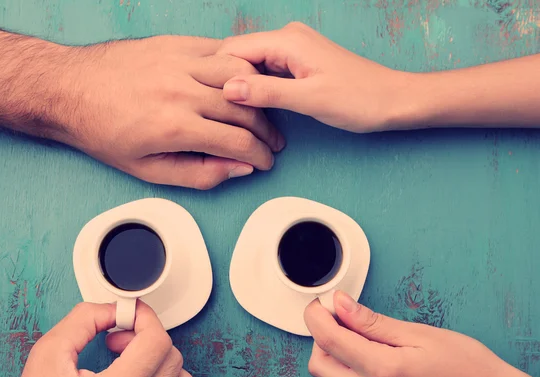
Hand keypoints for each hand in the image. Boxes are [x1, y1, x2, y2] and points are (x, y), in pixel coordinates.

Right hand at [0, 301, 194, 376]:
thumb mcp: (48, 354)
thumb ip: (85, 320)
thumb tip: (115, 309)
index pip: (157, 341)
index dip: (145, 319)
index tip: (132, 315)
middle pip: (172, 358)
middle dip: (147, 339)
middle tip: (118, 342)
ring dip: (161, 364)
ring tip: (129, 366)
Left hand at [61, 36, 284, 188]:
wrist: (69, 90)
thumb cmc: (104, 132)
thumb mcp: (148, 171)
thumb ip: (199, 174)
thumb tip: (238, 169)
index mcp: (174, 127)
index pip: (237, 142)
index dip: (259, 156)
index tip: (265, 161)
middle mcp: (180, 91)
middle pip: (244, 110)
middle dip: (266, 131)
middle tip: (271, 142)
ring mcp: (178, 62)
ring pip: (239, 76)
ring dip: (258, 97)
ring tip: (262, 113)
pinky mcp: (174, 44)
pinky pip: (219, 50)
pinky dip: (238, 68)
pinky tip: (242, 83)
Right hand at [219, 22, 410, 132]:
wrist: (392, 100)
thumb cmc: (359, 99)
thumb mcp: (310, 100)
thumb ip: (267, 93)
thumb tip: (228, 89)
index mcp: (287, 40)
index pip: (232, 49)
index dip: (216, 75)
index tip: (208, 102)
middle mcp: (287, 39)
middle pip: (238, 56)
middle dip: (225, 82)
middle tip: (219, 113)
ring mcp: (293, 50)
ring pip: (250, 66)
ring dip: (241, 88)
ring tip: (234, 114)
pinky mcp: (298, 64)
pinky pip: (265, 73)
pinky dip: (256, 90)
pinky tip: (254, 109)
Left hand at [305, 291, 539, 376]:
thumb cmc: (467, 367)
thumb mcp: (420, 334)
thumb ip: (373, 322)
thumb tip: (341, 305)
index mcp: (383, 371)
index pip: (329, 341)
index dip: (317, 316)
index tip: (319, 301)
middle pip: (319, 364)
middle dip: (318, 335)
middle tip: (334, 312)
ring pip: (331, 376)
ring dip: (331, 349)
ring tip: (354, 325)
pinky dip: (345, 361)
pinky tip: (364, 344)